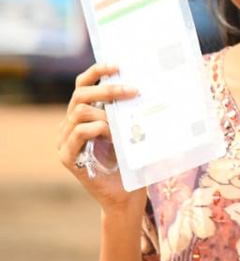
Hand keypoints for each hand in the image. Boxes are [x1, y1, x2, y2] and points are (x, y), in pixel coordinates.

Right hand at [57, 62, 143, 213]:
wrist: (127, 194)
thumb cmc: (133, 159)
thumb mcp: (134, 129)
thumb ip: (132, 111)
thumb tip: (153, 85)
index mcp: (86, 113)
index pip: (84, 84)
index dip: (97, 71)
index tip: (118, 65)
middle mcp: (71, 124)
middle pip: (80, 94)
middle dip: (107, 88)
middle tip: (133, 90)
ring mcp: (66, 140)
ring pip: (79, 112)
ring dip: (105, 113)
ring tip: (124, 122)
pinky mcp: (67, 157)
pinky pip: (78, 134)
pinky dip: (96, 129)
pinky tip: (112, 134)